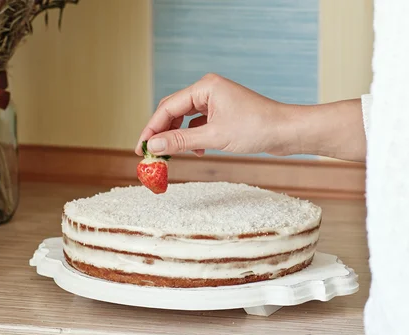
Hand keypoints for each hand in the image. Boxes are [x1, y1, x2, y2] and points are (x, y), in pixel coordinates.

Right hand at [135, 73, 293, 156]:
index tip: (141, 148)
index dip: (151, 128)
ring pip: (184, 119)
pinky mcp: (222, 113)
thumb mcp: (214, 137)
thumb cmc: (257, 128)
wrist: (287, 131)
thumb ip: (180, 141)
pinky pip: (197, 124)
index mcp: (205, 87)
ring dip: (176, 136)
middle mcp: (208, 90)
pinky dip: (192, 138)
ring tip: (170, 154)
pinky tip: (196, 151)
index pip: (168, 107)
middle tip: (149, 153)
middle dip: (161, 132)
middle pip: (173, 111)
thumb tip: (153, 146)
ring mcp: (215, 101)